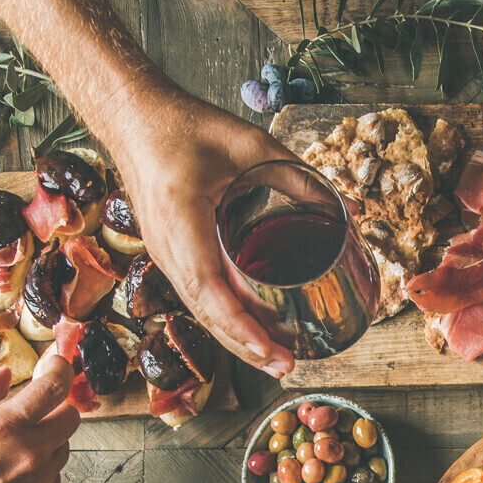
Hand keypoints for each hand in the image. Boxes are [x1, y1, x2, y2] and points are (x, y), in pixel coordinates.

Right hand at [0, 356, 77, 482]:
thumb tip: (6, 374)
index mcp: (5, 426)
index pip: (54, 387)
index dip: (60, 369)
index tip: (56, 365)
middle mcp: (31, 452)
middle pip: (71, 417)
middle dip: (57, 408)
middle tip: (34, 411)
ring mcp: (40, 480)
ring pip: (64, 446)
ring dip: (48, 439)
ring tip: (12, 448)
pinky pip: (55, 474)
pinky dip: (42, 467)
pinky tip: (12, 472)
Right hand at [110, 88, 298, 375]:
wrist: (132, 116)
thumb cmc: (182, 126)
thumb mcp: (248, 145)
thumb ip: (298, 176)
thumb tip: (350, 209)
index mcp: (181, 223)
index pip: (209, 292)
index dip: (240, 328)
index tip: (271, 350)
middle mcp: (168, 248)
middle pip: (207, 314)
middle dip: (245, 347)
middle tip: (286, 366)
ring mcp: (166, 254)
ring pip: (202, 311)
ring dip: (237, 339)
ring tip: (276, 359)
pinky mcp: (173, 253)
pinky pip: (200, 296)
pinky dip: (227, 319)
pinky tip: (253, 332)